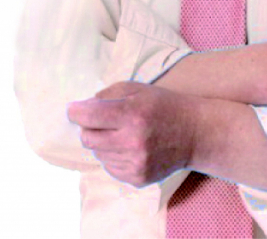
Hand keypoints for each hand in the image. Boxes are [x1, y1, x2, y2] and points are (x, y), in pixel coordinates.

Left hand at [67, 82, 196, 187]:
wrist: (193, 133)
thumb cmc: (163, 106)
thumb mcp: (137, 89)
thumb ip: (107, 94)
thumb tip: (82, 107)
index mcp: (132, 113)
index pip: (89, 116)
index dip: (76, 111)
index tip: (73, 109)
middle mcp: (132, 141)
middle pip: (88, 138)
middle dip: (88, 127)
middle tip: (100, 120)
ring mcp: (135, 163)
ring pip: (98, 154)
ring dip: (102, 142)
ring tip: (121, 133)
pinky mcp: (137, 178)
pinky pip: (110, 167)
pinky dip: (113, 156)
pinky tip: (129, 147)